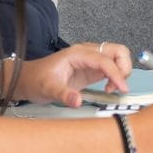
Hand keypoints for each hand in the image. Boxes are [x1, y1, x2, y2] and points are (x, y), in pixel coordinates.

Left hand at [15, 42, 131, 106]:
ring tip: (112, 88)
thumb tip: (78, 101)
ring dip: (121, 71)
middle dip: (124, 67)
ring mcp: (90, 60)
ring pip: (117, 57)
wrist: (28, 80)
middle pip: (117, 51)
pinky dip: (116, 76)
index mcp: (77, 54)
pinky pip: (111, 67)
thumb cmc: (36, 80)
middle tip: (119, 85)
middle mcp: (86, 53)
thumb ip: (64, 94)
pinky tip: (108, 88)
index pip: (105, 60)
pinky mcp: (91, 69)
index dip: (116, 73)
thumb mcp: (48, 89)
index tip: (121, 87)